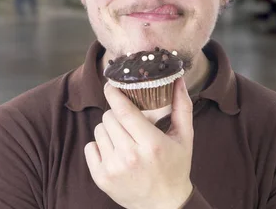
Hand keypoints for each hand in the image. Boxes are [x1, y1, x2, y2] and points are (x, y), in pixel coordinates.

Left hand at [84, 78, 194, 208]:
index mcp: (151, 143)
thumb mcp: (185, 137)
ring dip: (109, 130)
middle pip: (109, 117)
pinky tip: (114, 152)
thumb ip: (182, 106)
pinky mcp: (101, 178)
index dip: (114, 94)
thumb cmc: (175, 167)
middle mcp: (130, 156)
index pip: (123, 110)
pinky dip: (99, 146)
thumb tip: (178, 79)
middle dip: (117, 114)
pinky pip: (90, 147)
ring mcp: (113, 168)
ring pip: (99, 130)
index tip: (111, 85)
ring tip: (124, 139)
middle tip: (128, 123)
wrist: (165, 204)